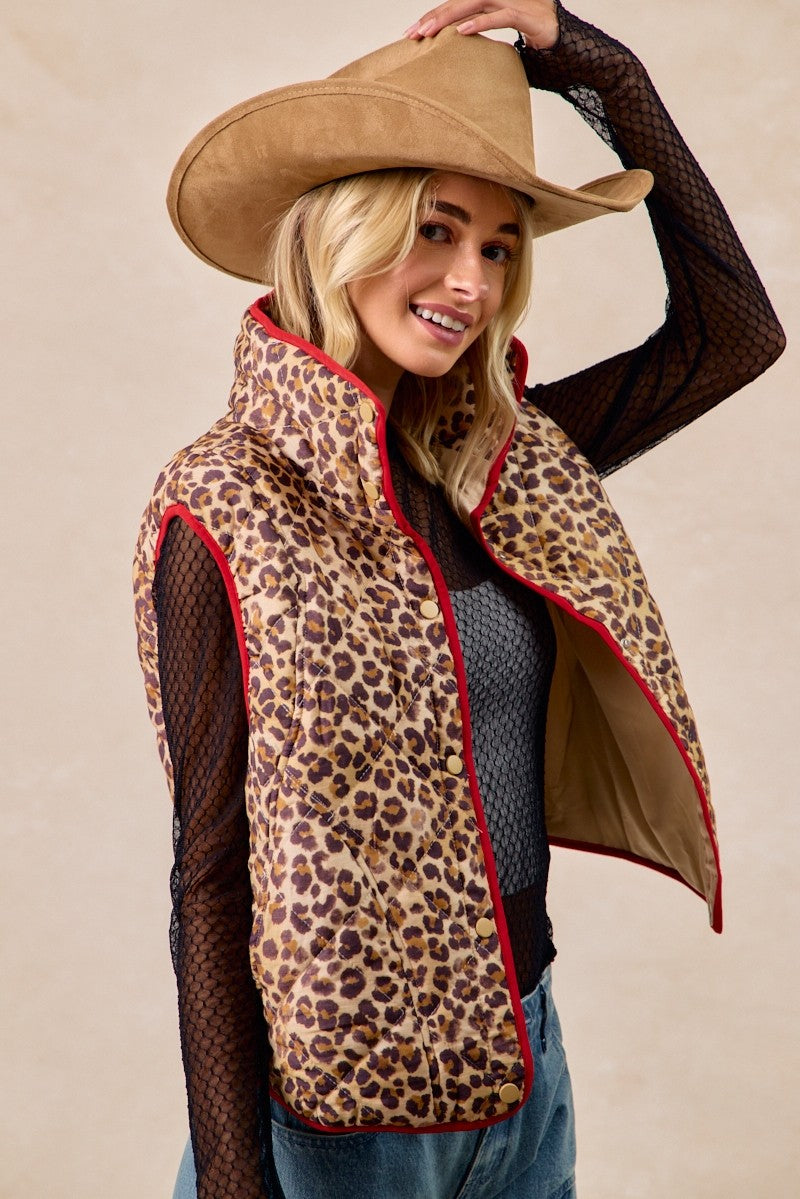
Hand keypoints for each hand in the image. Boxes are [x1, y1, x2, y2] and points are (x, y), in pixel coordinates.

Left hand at [403, 1, 558, 49]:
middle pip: (460, 2)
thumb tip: (458, 60)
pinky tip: (462, 31)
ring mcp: (512, 2)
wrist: (566, 40)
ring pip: (474, 4)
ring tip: (428, 32)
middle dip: (434, 18)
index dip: (435, 16)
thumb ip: (481, 45)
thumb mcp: (500, 43)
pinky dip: (480, 23)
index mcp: (490, 2)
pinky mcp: (526, 14)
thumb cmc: (533, 42)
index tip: (413, 32)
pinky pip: (500, 16)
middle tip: (412, 34)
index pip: (457, 5)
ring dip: (449, 18)